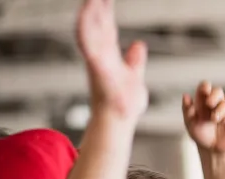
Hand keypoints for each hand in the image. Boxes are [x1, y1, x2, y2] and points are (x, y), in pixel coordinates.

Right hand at [76, 0, 147, 120]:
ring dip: (88, 12)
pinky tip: (86, 11)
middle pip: (97, 24)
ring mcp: (97, 60)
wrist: (120, 121)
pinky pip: (89, 43)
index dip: (105, 11)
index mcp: (109, 56)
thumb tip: (138, 45)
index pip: (106, 28)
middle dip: (95, 6)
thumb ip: (134, 61)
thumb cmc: (125, 104)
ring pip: (90, 30)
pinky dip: (86, 26)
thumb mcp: (134, 76)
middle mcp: (100, 56)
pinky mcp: (97, 67)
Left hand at [182, 82, 224, 152]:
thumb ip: (187, 111)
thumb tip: (185, 95)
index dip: (205, 86)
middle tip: (209, 104)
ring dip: (222, 108)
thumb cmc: (201, 135)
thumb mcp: (191, 124)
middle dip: (214, 96)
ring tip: (215, 119)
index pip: (205, 87)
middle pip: (218, 90)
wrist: (212, 149)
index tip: (204, 90)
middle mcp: (216, 102)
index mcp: (203, 101)